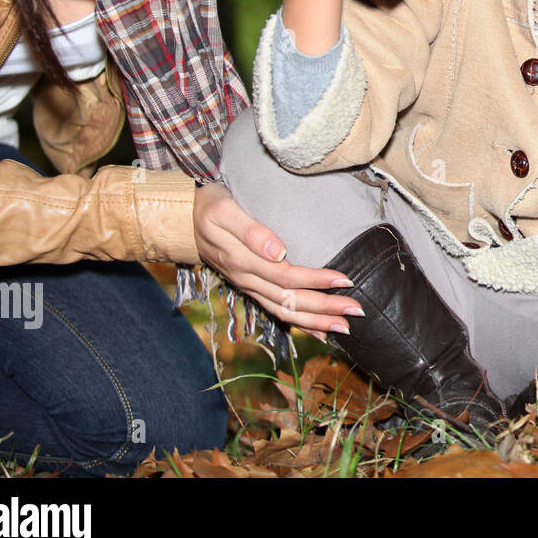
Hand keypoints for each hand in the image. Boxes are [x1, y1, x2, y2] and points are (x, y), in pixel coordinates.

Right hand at [193, 182, 361, 340]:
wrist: (181, 219)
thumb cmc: (207, 207)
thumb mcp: (224, 209)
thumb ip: (251, 230)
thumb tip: (278, 251)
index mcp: (243, 262)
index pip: (286, 277)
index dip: (316, 281)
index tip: (344, 280)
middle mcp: (247, 279)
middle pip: (290, 300)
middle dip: (324, 308)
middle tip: (356, 311)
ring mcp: (248, 286)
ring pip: (284, 311)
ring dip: (315, 321)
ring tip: (344, 328)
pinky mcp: (250, 287)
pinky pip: (275, 310)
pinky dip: (298, 323)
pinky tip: (318, 330)